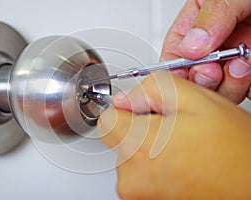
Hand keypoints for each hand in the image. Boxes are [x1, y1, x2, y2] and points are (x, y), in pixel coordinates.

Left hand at [98, 71, 250, 198]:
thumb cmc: (235, 151)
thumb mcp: (197, 100)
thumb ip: (153, 89)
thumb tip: (126, 98)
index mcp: (140, 145)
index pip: (107, 119)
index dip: (127, 110)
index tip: (144, 112)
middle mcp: (132, 175)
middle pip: (117, 138)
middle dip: (139, 129)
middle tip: (172, 131)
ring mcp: (136, 193)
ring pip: (128, 156)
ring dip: (148, 149)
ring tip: (181, 150)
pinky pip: (137, 173)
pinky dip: (153, 166)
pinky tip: (179, 163)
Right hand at [161, 0, 250, 102]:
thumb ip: (212, 15)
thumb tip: (191, 46)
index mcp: (200, 22)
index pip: (174, 52)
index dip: (175, 68)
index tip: (185, 74)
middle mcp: (217, 44)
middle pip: (194, 76)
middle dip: (203, 78)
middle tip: (214, 71)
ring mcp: (237, 60)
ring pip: (220, 89)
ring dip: (229, 84)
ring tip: (242, 64)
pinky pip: (247, 91)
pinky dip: (248, 86)